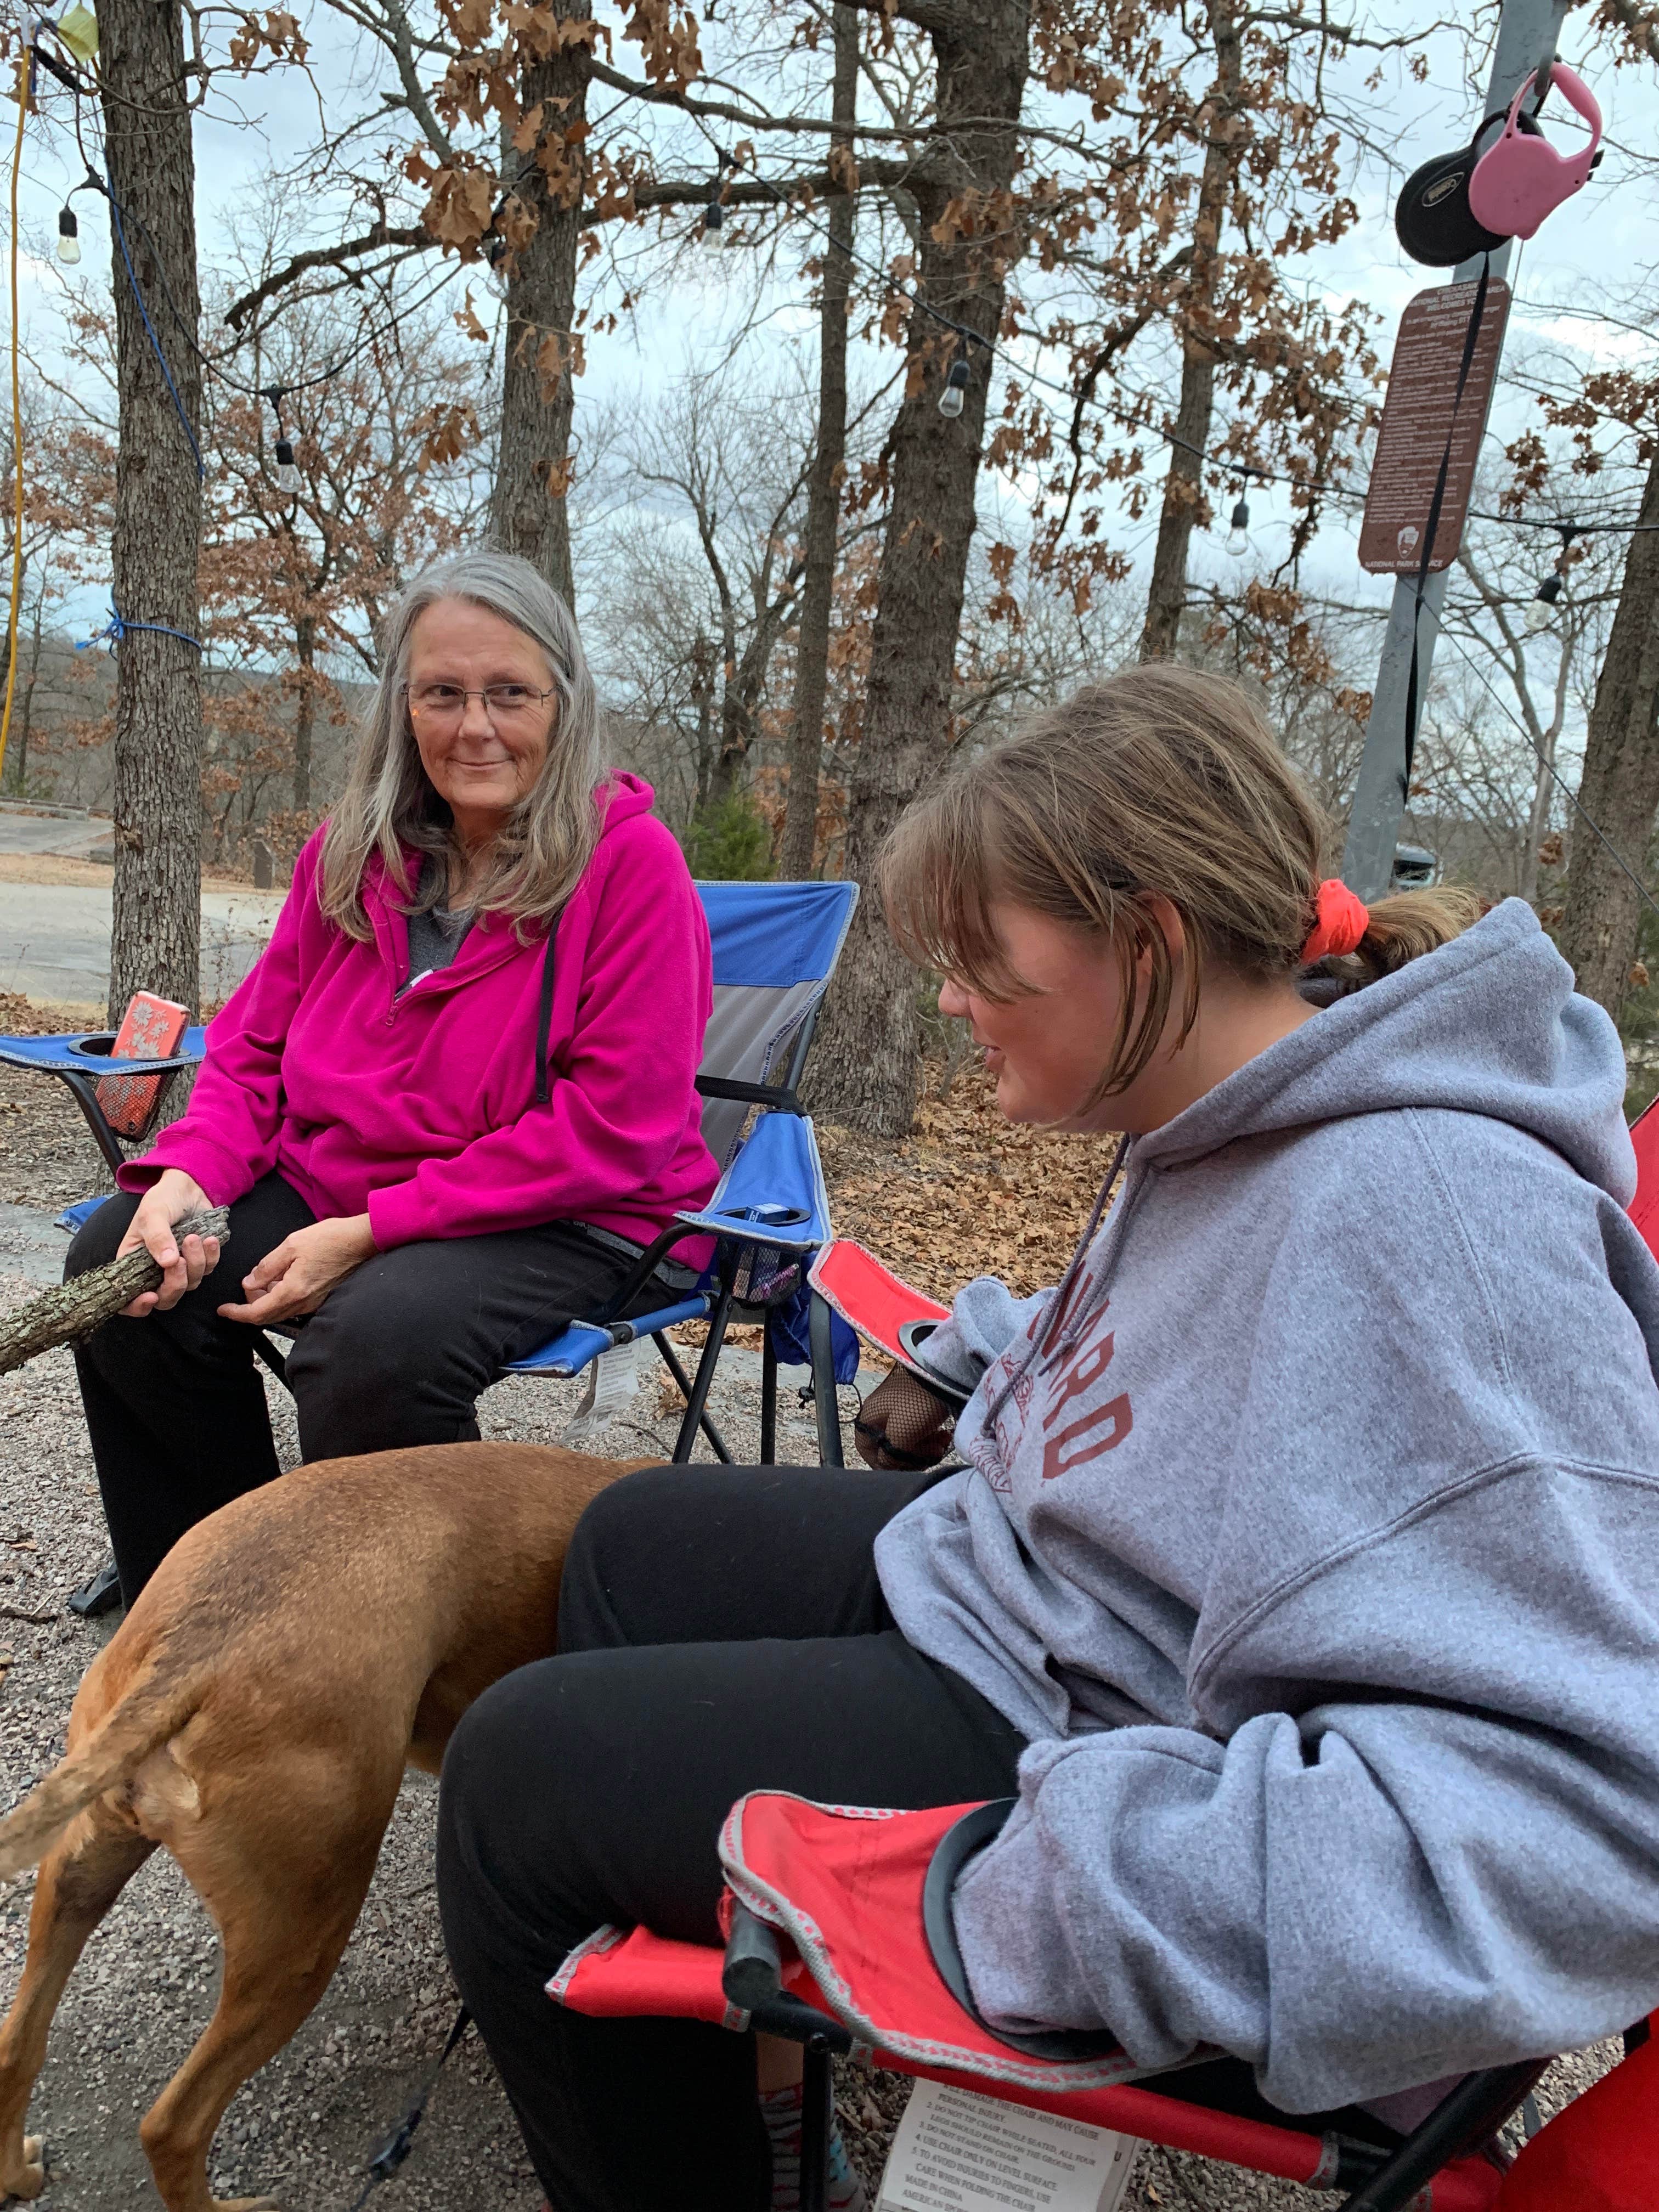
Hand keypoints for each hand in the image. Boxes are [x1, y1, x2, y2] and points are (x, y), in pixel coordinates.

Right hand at [117, 1170, 220, 1315]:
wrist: (188, 1186)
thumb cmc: (162, 1199)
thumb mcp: (153, 1213)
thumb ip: (157, 1237)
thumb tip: (167, 1262)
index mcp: (132, 1263)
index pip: (127, 1299)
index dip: (136, 1306)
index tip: (150, 1297)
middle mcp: (153, 1270)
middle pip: (165, 1298)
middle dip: (174, 1284)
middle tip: (180, 1260)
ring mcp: (178, 1267)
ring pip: (190, 1284)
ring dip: (195, 1263)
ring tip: (194, 1237)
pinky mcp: (199, 1260)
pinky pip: (208, 1270)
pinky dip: (211, 1257)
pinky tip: (210, 1239)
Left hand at [216, 1216, 376, 1326]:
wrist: (361, 1241)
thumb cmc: (330, 1239)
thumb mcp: (290, 1245)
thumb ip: (266, 1267)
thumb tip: (250, 1283)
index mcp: (293, 1291)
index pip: (257, 1313)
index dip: (237, 1314)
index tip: (223, 1310)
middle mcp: (303, 1303)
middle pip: (267, 1316)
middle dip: (251, 1304)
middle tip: (250, 1282)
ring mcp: (313, 1303)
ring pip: (279, 1311)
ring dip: (266, 1300)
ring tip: (265, 1277)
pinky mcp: (320, 1298)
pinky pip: (292, 1305)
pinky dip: (280, 1297)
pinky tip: (282, 1278)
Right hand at [853, 1365, 958, 1471]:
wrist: (942, 1372)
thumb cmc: (918, 1403)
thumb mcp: (902, 1434)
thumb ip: (890, 1456)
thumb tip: (888, 1465)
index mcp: (870, 1417)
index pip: (866, 1449)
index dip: (883, 1464)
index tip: (905, 1468)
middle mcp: (879, 1412)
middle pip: (889, 1445)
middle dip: (912, 1455)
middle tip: (934, 1455)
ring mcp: (897, 1407)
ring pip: (906, 1437)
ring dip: (925, 1447)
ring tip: (943, 1444)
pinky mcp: (914, 1403)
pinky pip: (917, 1427)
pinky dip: (930, 1435)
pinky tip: (944, 1436)